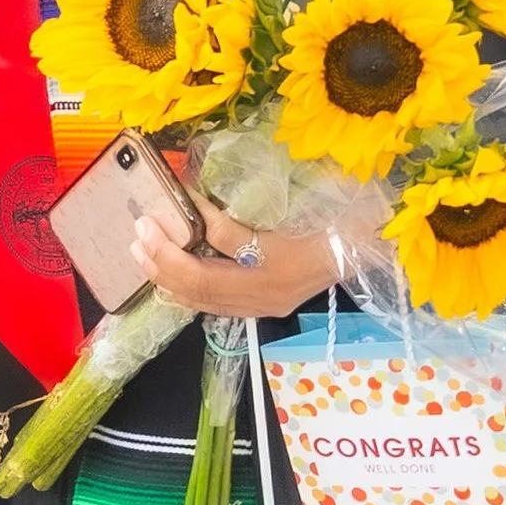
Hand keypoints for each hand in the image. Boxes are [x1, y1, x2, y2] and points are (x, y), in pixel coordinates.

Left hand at [133, 186, 347, 320]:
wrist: (367, 248)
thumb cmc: (335, 219)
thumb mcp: (295, 208)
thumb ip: (244, 210)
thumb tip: (194, 198)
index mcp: (281, 264)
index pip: (225, 240)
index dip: (193, 219)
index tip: (170, 196)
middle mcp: (268, 293)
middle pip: (203, 282)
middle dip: (164, 257)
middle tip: (138, 230)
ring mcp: (264, 305)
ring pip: (203, 300)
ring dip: (166, 277)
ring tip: (140, 253)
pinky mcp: (262, 308)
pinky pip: (213, 306)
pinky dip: (184, 291)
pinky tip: (165, 278)